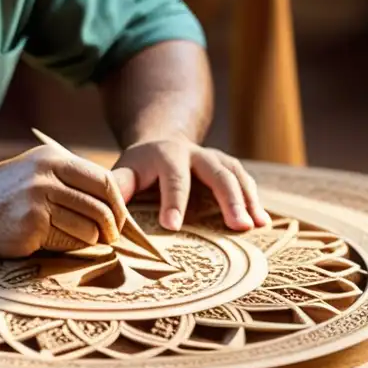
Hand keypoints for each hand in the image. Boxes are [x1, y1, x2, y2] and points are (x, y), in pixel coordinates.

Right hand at [0, 145, 127, 257]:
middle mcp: (47, 175)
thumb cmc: (4, 194)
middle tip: (111, 238)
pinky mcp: (32, 225)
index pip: (103, 180)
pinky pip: (68, 242)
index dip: (118, 204)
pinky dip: (71, 247)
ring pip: (88, 227)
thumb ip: (69, 180)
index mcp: (53, 158)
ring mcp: (39, 199)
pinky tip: (57, 243)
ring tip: (82, 241)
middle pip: (100, 206)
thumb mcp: (36, 171)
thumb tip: (113, 204)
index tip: (120, 218)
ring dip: (91, 240)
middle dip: (112, 227)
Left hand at [110, 137, 269, 232]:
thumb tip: (104, 209)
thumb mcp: (125, 171)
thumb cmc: (141, 167)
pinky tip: (263, 222)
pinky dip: (255, 200)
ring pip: (236, 175)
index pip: (173, 178)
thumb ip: (117, 187)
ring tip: (254, 226)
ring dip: (248, 200)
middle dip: (228, 199)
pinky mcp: (229, 168)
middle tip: (237, 226)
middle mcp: (196, 154)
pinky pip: (246, 181)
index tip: (172, 226)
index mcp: (167, 155)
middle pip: (216, 172)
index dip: (173, 201)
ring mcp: (216, 159)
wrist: (163, 141)